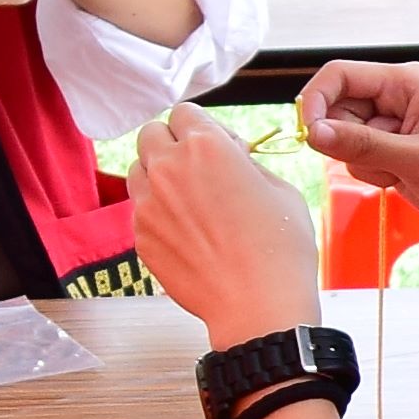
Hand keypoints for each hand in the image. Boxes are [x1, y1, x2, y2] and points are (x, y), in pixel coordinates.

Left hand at [127, 106, 325, 345]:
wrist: (257, 305)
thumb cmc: (280, 249)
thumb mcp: (281, 190)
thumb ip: (246, 163)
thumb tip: (231, 158)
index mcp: (207, 146)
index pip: (185, 112)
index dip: (202, 127)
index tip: (216, 145)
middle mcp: (169, 167)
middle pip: (151, 133)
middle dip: (172, 143)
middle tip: (196, 167)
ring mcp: (148, 203)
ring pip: (138, 168)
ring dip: (157, 174)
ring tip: (188, 200)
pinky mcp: (140, 235)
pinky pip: (140, 209)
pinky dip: (157, 212)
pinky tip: (187, 233)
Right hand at [294, 58, 418, 268]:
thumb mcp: (418, 159)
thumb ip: (363, 145)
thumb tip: (313, 132)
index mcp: (404, 81)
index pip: (340, 75)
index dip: (316, 99)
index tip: (309, 133)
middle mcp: (393, 97)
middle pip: (335, 108)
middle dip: (346, 141)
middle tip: (381, 161)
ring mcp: (389, 125)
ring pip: (341, 138)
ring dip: (362, 162)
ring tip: (400, 171)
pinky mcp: (387, 151)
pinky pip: (355, 159)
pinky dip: (370, 174)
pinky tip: (400, 180)